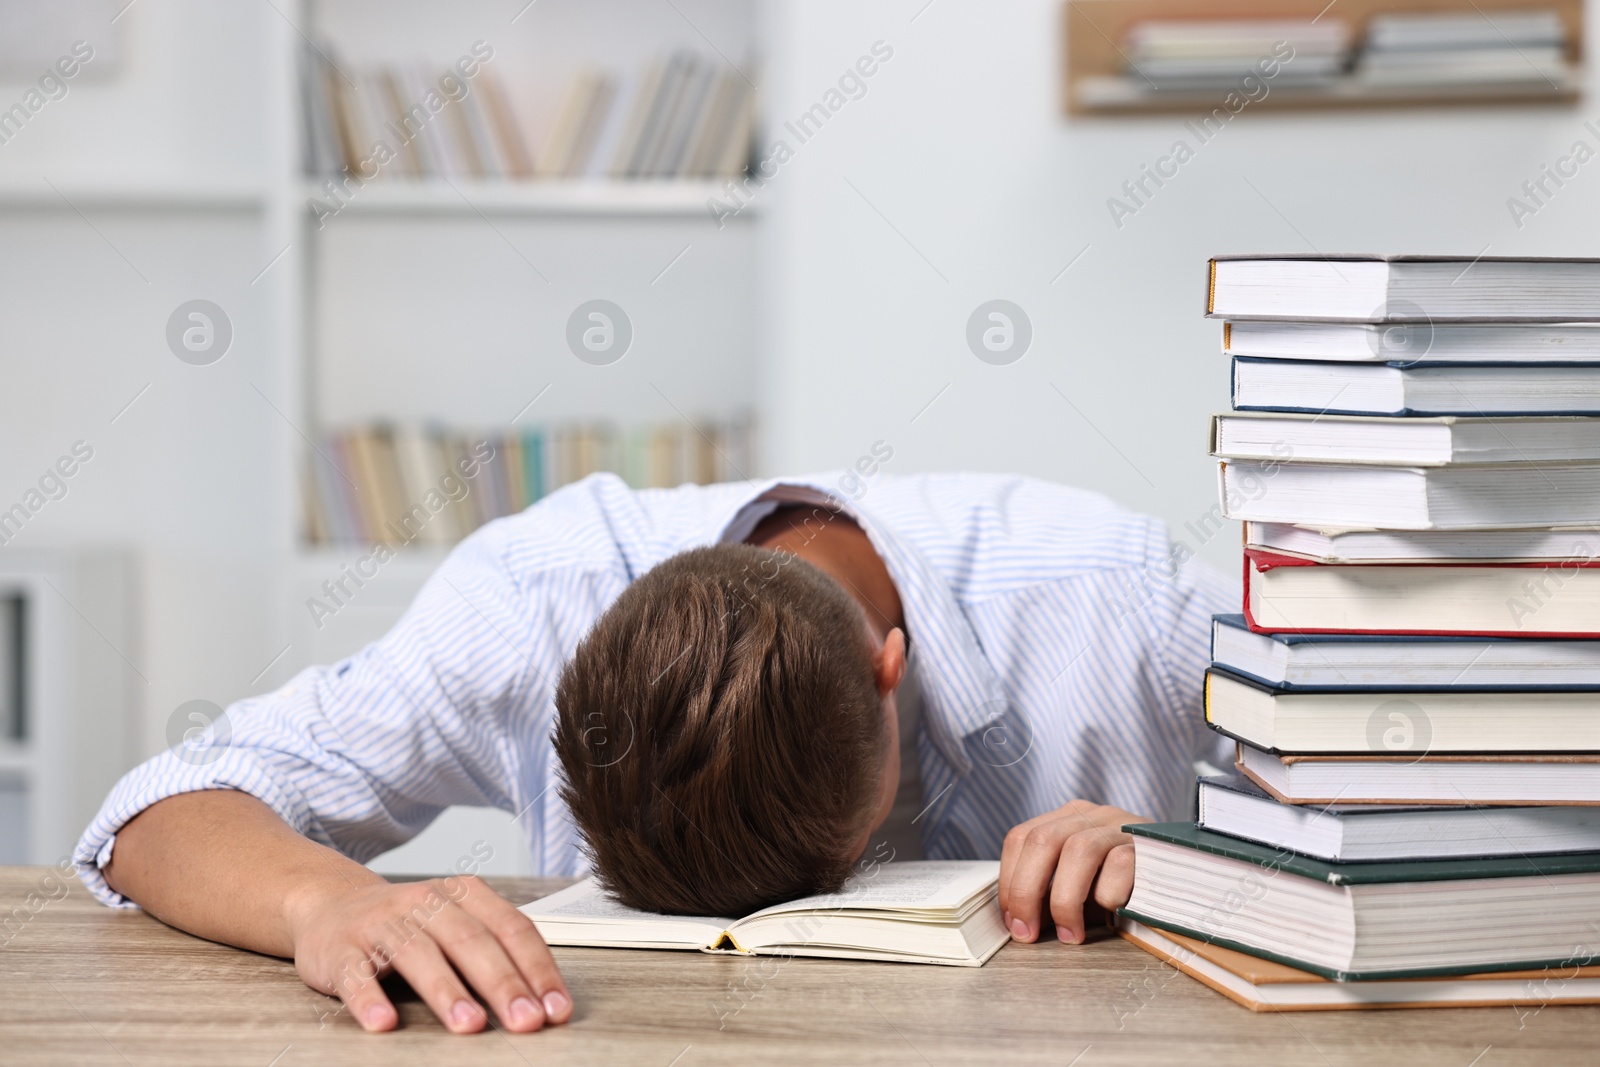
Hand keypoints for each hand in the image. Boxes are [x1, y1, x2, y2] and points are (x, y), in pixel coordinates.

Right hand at [285, 875, 571, 1033]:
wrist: (330, 906)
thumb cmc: (410, 925)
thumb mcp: (456, 924)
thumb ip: (495, 953)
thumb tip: (543, 1003)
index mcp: (464, 895)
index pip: (511, 928)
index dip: (538, 969)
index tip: (556, 1008)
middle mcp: (426, 902)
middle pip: (471, 940)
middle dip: (502, 983)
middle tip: (525, 1020)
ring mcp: (381, 924)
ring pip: (418, 954)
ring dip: (447, 991)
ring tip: (470, 1025)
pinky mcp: (341, 950)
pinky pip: (356, 975)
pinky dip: (369, 999)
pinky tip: (384, 1023)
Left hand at [998, 800, 1150, 944]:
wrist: (1184, 871)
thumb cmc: (1124, 882)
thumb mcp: (1081, 881)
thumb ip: (1050, 890)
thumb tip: (1018, 922)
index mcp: (1067, 818)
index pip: (1021, 838)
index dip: (1009, 880)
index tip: (1012, 920)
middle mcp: (1091, 815)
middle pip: (1042, 840)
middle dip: (1026, 891)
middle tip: (1028, 932)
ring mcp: (1121, 824)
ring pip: (1078, 850)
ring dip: (1065, 901)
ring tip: (1071, 934)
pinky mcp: (1149, 843)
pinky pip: (1119, 867)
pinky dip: (1108, 896)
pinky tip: (1112, 913)